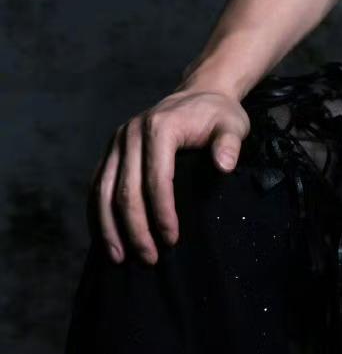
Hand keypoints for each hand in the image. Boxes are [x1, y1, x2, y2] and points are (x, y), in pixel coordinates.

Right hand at [88, 87, 250, 265]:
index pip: (156, 179)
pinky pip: (97, 186)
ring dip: (109, 228)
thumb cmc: (218, 115)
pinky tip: (106, 238)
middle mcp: (131, 133)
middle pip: (126, 190)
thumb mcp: (233, 125)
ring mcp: (116, 142)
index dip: (162, 213)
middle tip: (150, 258)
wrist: (199, 94)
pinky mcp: (110, 151)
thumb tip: (224, 166)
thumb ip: (229, 144)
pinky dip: (98, 214)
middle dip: (136, 229)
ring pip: (102, 191)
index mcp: (160, 127)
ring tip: (119, 259)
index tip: (172, 240)